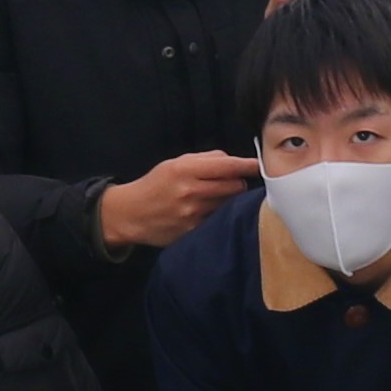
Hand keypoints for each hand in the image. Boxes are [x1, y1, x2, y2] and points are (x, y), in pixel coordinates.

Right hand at [96, 148, 259, 253]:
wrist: (130, 214)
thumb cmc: (155, 185)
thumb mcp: (174, 163)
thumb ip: (205, 159)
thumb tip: (233, 161)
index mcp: (186, 170)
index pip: (227, 166)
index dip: (247, 165)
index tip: (260, 165)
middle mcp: (191, 192)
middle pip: (235, 186)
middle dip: (237, 183)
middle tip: (229, 183)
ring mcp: (194, 214)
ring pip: (229, 204)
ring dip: (228, 200)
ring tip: (213, 198)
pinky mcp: (194, 231)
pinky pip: (218, 220)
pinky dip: (218, 215)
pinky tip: (205, 213)